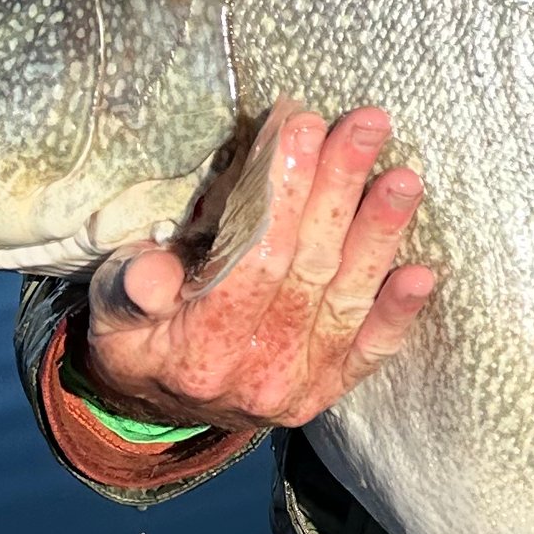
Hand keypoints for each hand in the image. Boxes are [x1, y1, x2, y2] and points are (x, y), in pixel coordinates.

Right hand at [78, 105, 434, 433]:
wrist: (162, 409)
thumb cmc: (140, 339)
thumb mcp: (110, 317)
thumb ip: (127, 292)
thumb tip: (148, 273)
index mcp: (198, 351)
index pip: (253, 257)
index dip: (281, 191)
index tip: (300, 124)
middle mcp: (257, 372)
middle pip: (309, 266)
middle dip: (339, 189)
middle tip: (365, 126)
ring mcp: (301, 384)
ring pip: (348, 297)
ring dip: (380, 233)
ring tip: (405, 176)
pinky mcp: (331, 388)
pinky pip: (372, 350)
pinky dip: (398, 312)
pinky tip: (423, 273)